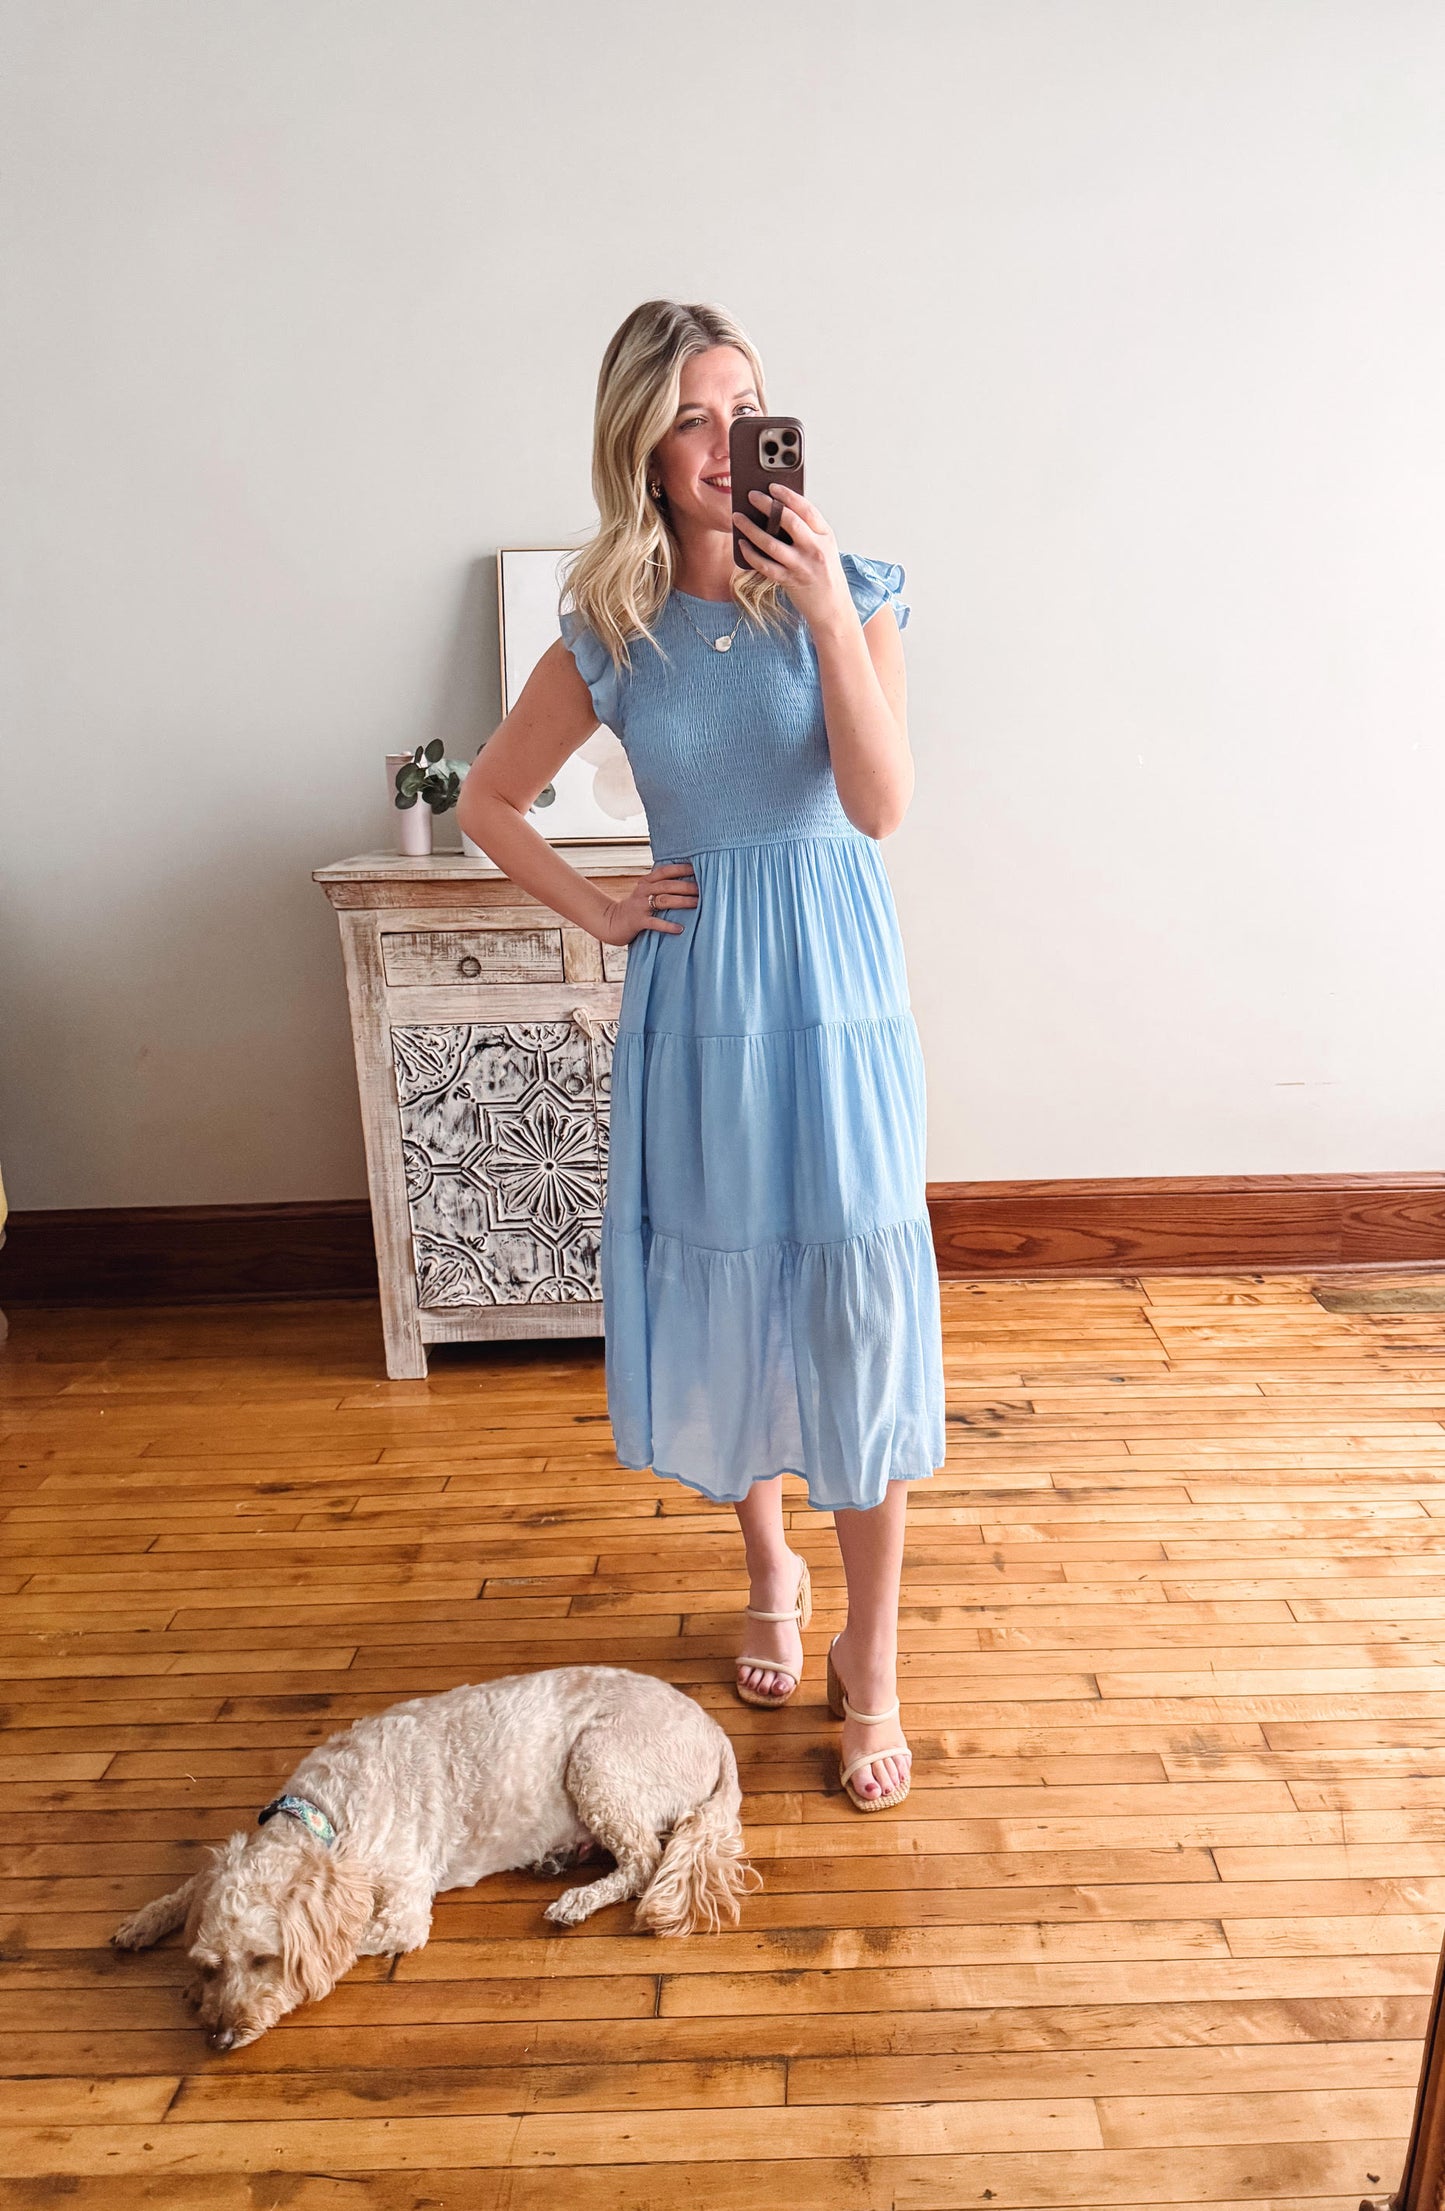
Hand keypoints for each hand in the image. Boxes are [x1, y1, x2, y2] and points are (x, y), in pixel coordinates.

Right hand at [598, 861, 697, 945]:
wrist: (612, 922)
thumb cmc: (636, 908)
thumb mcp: (645, 893)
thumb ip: (660, 887)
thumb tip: (687, 882)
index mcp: (646, 882)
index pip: (665, 871)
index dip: (681, 868)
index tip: (698, 867)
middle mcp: (643, 891)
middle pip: (667, 885)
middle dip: (686, 886)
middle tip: (703, 889)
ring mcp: (640, 906)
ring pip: (663, 900)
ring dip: (682, 901)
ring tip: (697, 903)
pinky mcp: (638, 921)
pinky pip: (655, 923)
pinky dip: (668, 926)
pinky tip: (680, 929)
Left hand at [732, 483, 853, 633]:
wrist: (832, 607)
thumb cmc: (825, 574)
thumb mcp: (823, 546)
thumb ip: (807, 530)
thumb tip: (776, 511)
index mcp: (825, 535)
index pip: (806, 509)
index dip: (788, 495)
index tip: (772, 486)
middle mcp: (815, 549)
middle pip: (788, 521)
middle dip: (767, 505)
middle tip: (751, 495)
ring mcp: (802, 566)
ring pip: (771, 543)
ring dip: (751, 528)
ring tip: (738, 517)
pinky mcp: (789, 581)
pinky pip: (765, 565)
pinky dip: (750, 553)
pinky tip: (742, 544)